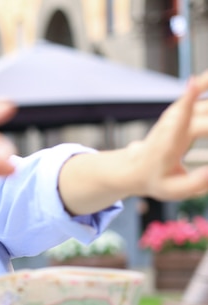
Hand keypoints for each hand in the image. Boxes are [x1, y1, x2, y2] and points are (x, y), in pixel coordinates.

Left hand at [132, 70, 207, 199]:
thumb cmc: (155, 180)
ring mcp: (177, 115)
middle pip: (205, 115)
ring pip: (205, 104)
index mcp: (168, 144)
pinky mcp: (182, 110)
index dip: (187, 103)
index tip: (192, 84)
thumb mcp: (171, 190)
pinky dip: (206, 83)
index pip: (178, 121)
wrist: (135, 167)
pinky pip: (201, 92)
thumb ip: (195, 183)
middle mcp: (172, 124)